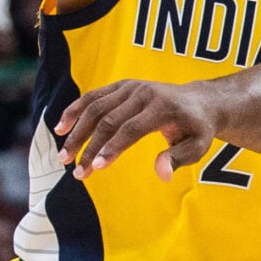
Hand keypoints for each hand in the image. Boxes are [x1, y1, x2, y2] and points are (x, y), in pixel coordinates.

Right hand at [53, 79, 221, 180]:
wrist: (200, 102)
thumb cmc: (197, 129)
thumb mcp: (198, 147)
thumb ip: (179, 159)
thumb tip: (161, 174)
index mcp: (162, 107)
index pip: (131, 129)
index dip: (112, 148)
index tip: (95, 167)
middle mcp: (143, 93)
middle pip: (108, 120)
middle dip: (89, 147)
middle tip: (76, 172)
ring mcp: (130, 87)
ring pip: (95, 107)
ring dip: (76, 131)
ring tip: (63, 156)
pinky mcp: (121, 86)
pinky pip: (93, 97)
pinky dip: (75, 110)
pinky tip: (60, 128)